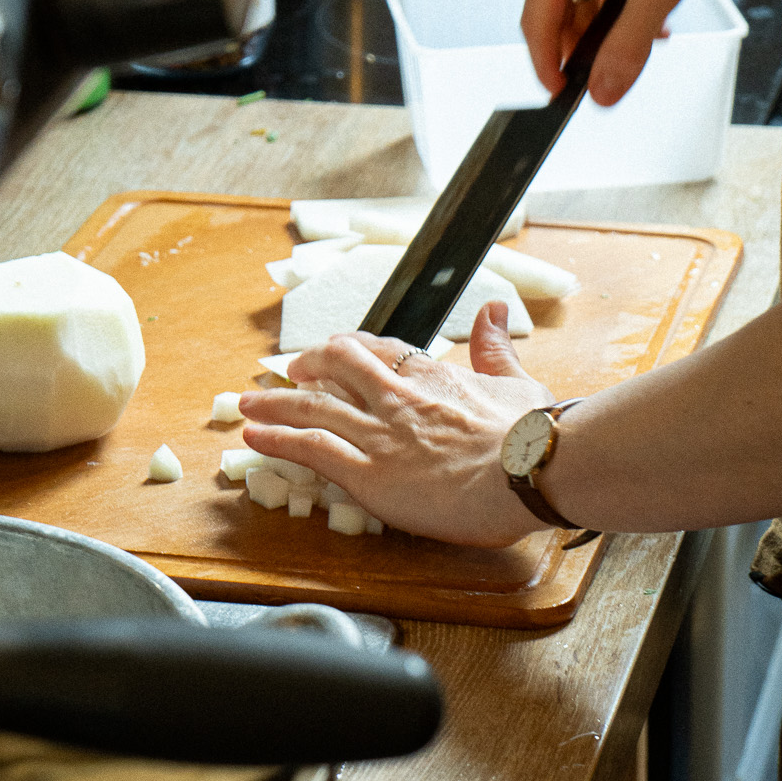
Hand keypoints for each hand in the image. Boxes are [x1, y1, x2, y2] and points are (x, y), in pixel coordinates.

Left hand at [237, 302, 553, 546]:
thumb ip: (497, 346)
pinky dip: (277, 438)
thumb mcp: (518, 380)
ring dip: (274, 402)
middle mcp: (397, 396)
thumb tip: (495, 308)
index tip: (334, 352)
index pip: (379, 350)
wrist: (529, 471)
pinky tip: (255, 436)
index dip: (349, 350)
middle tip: (286, 373)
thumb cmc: (533, 436)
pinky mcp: (367, 472)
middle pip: (335, 366)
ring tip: (248, 404)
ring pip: (311, 405)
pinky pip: (310, 448)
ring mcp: (379, 433)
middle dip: (305, 367)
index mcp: (434, 375)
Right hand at [523, 0, 781, 101]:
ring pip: (582, 3)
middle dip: (585, 45)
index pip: (538, 12)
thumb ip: (630, 42)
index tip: (561, 94)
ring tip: (646, 41)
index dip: (546, 60)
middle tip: (611, 77)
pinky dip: (622, 12)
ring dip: (609, 30)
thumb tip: (603, 89)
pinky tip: (651, 22)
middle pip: (557, 10)